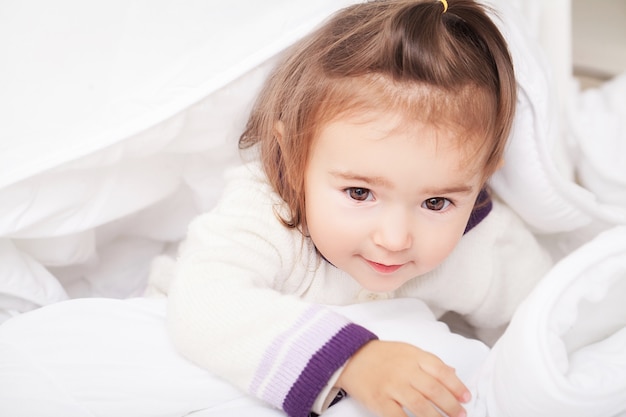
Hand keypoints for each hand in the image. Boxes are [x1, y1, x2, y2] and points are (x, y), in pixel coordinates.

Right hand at [336, 340, 469, 416]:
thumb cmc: (382, 355)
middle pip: (434, 390)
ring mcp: (391, 386)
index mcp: (414, 356)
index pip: (442, 371)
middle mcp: (404, 370)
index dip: (457, 386)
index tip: (466, 398)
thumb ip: (430, 362)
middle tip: (461, 415)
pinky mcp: (379, 400)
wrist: (351, 357)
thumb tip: (453, 373)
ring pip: (420, 406)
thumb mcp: (408, 351)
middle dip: (451, 405)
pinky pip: (398, 416)